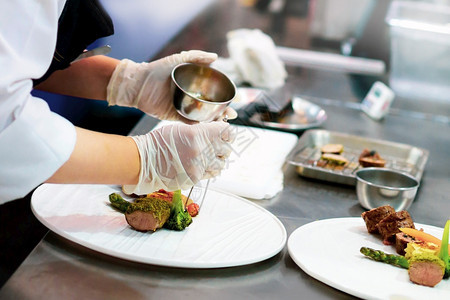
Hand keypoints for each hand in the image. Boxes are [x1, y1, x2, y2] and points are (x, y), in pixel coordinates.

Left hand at [107, 50, 236, 122]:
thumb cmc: (157, 69)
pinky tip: (207, 126)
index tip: (235, 98)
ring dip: (214, 120)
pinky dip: (198, 125)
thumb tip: (216, 57)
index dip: (225, 95)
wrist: (138, 83)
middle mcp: (190, 96)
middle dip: (223, 111)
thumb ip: (196, 56)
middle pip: (212, 105)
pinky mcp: (175, 116)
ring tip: (223, 122)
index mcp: (193, 84)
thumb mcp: (177, 59)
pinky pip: (189, 122)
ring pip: (203, 116)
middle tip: (231, 115)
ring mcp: (184, 107)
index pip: (214, 91)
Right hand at [123, 121, 234, 194]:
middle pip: (227, 150)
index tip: (226, 134)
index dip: (228, 133)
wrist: (144, 161)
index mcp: (199, 134)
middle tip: (216, 147)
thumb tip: (215, 132)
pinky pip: (209, 175)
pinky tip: (197, 166)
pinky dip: (207, 171)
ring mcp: (199, 166)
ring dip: (217, 161)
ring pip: (221, 164)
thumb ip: (200, 131)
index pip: (227, 133)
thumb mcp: (182, 129)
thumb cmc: (159, 142)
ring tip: (207, 158)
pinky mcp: (195, 178)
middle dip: (223, 148)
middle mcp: (201, 150)